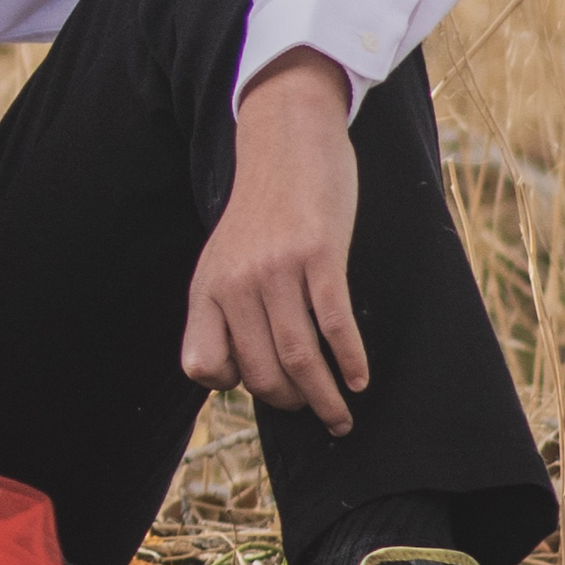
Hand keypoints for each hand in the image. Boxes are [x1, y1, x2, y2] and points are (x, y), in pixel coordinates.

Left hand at [179, 56, 370, 432]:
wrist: (287, 148)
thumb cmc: (262, 215)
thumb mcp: (223, 262)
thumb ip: (226, 312)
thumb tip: (243, 376)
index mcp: (207, 290)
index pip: (205, 366)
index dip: (234, 387)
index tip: (263, 387)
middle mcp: (235, 283)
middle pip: (261, 371)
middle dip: (292, 403)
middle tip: (316, 413)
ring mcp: (277, 269)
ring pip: (298, 356)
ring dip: (324, 398)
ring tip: (341, 417)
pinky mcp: (319, 255)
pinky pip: (335, 323)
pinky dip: (350, 361)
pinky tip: (359, 379)